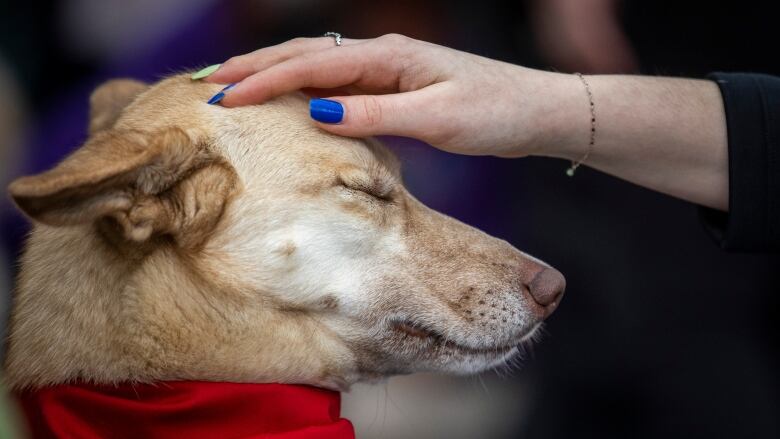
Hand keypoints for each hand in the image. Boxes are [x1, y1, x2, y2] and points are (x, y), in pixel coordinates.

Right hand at [206, 34, 573, 157]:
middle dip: (252, 68)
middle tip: (204, 82)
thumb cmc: (495, 113)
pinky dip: (301, 90)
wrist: (534, 112)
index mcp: (389, 56)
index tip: (223, 96)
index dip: (264, 80)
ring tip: (230, 85)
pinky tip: (285, 102)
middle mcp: (381, 55)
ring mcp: (385, 70)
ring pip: (316, 67)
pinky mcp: (393, 88)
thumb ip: (378, 114)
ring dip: (271, 75)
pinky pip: (335, 85)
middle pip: (304, 55)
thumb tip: (319, 112)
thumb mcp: (438, 117)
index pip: (312, 65)